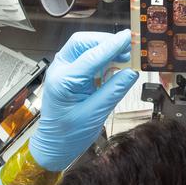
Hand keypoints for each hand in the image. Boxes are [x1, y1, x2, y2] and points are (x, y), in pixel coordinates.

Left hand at [29, 30, 137, 171]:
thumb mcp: (95, 114)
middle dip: (106, 41)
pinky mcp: (69, 74)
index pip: (91, 56)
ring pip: (84, 47)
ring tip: (126, 56)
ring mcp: (62, 71)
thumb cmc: (68, 135)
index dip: (112, 45)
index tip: (130, 38)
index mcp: (63, 81)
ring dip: (105, 48)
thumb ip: (114, 91)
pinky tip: (115, 64)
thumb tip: (132, 72)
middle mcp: (59, 70)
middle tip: (128, 46)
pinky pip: (85, 58)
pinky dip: (101, 58)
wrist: (53, 146)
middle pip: (83, 43)